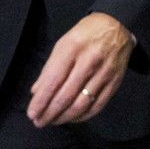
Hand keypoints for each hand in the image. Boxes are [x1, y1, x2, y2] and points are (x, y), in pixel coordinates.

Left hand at [27, 12, 133, 127]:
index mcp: (72, 48)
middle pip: (66, 96)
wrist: (117, 26)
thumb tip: (37, 92)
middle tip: (40, 122)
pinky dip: (83, 116)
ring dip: (65, 117)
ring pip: (82, 104)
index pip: (53, 81)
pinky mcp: (115, 82)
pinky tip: (73, 118)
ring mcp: (104, 73)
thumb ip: (50, 68)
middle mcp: (89, 61)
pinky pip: (97, 106)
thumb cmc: (86, 34)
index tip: (32, 113)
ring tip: (54, 121)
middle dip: (50, 113)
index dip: (41, 101)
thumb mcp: (63, 43)